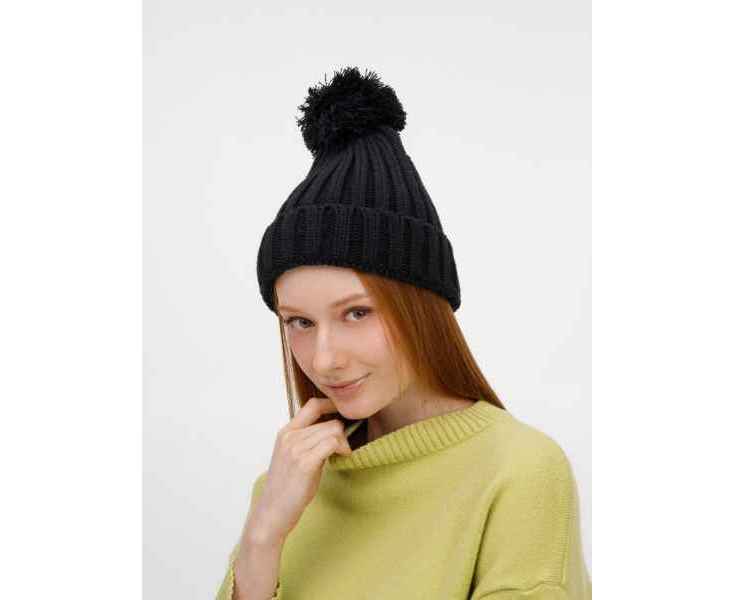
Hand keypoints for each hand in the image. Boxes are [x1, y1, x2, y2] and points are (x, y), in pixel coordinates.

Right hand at [247, 396, 351, 543]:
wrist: (271, 513)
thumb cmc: (286, 488)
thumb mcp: (293, 457)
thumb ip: (307, 441)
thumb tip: (332, 432)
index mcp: (286, 433)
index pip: (312, 405)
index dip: (331, 405)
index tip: (344, 413)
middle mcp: (289, 437)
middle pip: (328, 421)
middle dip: (341, 434)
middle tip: (343, 449)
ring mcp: (296, 448)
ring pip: (333, 430)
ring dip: (343, 442)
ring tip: (342, 455)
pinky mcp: (305, 462)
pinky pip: (332, 443)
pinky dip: (342, 448)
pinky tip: (342, 458)